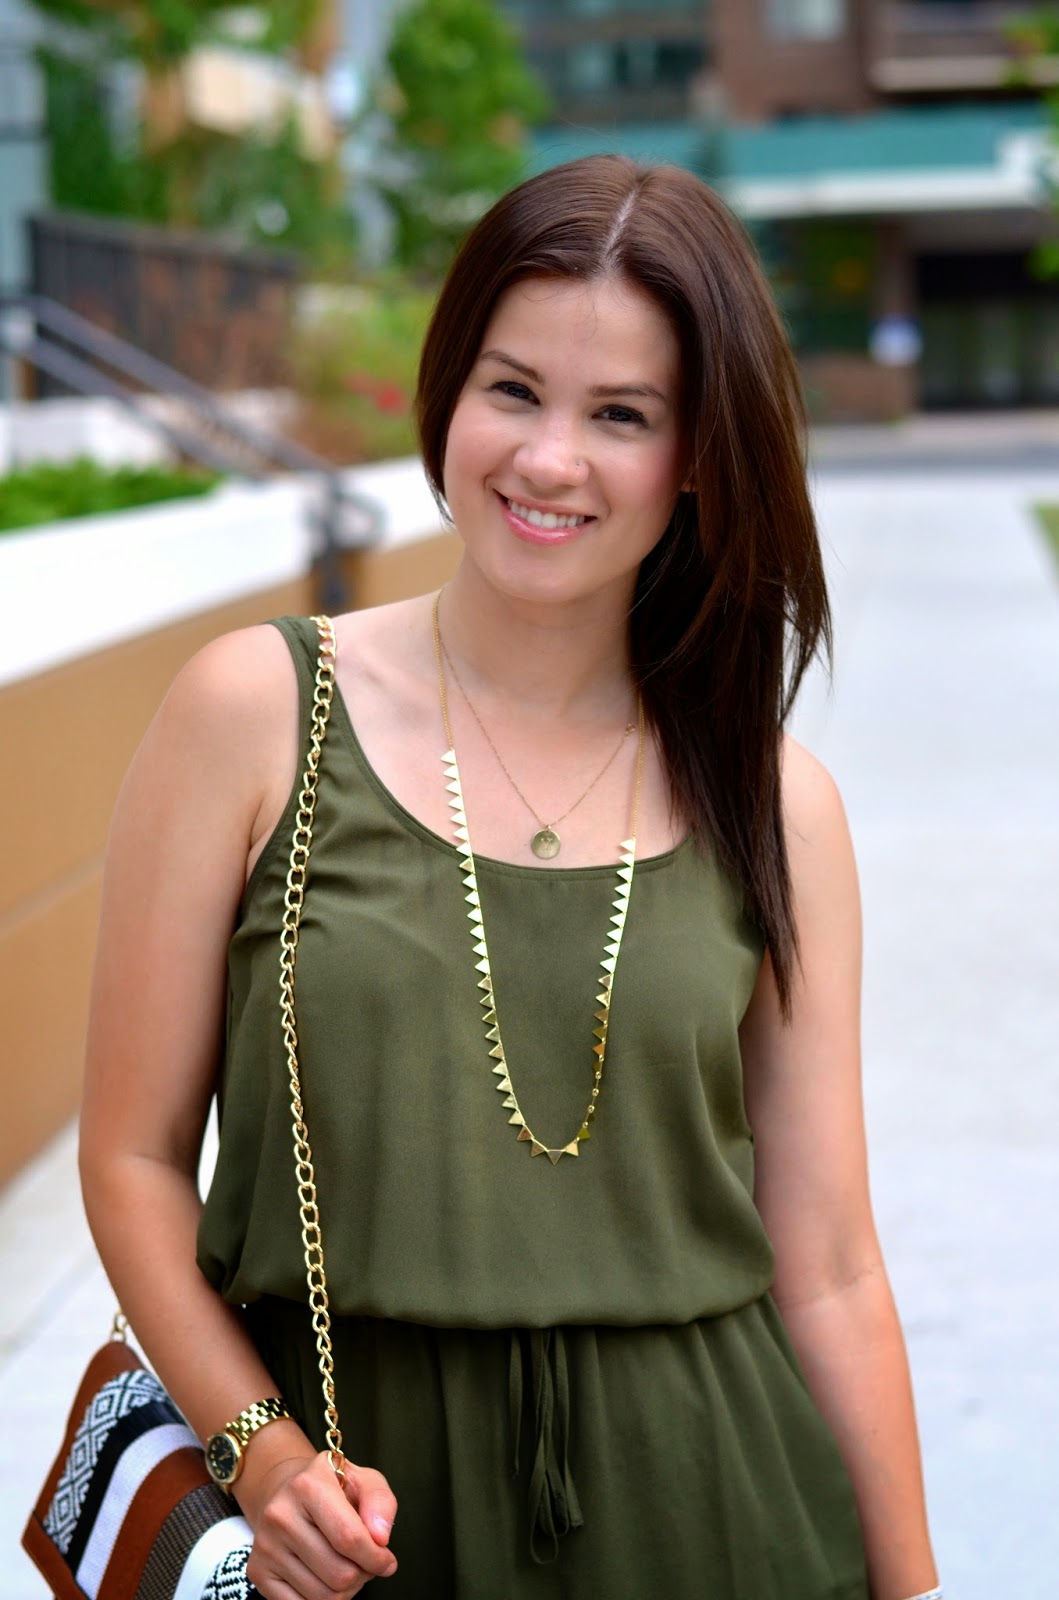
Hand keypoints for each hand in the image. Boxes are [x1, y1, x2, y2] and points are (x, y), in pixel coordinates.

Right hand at [244, 1450, 397, 1599]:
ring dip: (345, 1590)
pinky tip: (324, 1577)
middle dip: (362, 1574)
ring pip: (323, 1596)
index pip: (350, 1539)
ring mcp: (266, 1546)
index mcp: (308, 1485)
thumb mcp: (362, 1479)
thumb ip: (380, 1502)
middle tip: (364, 1562)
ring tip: (345, 1566)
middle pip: (340, 1574)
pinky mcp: (257, 1571)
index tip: (386, 1561)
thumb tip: (380, 1538)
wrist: (285, 1491)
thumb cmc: (331, 1488)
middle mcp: (281, 1514)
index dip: (376, 1558)